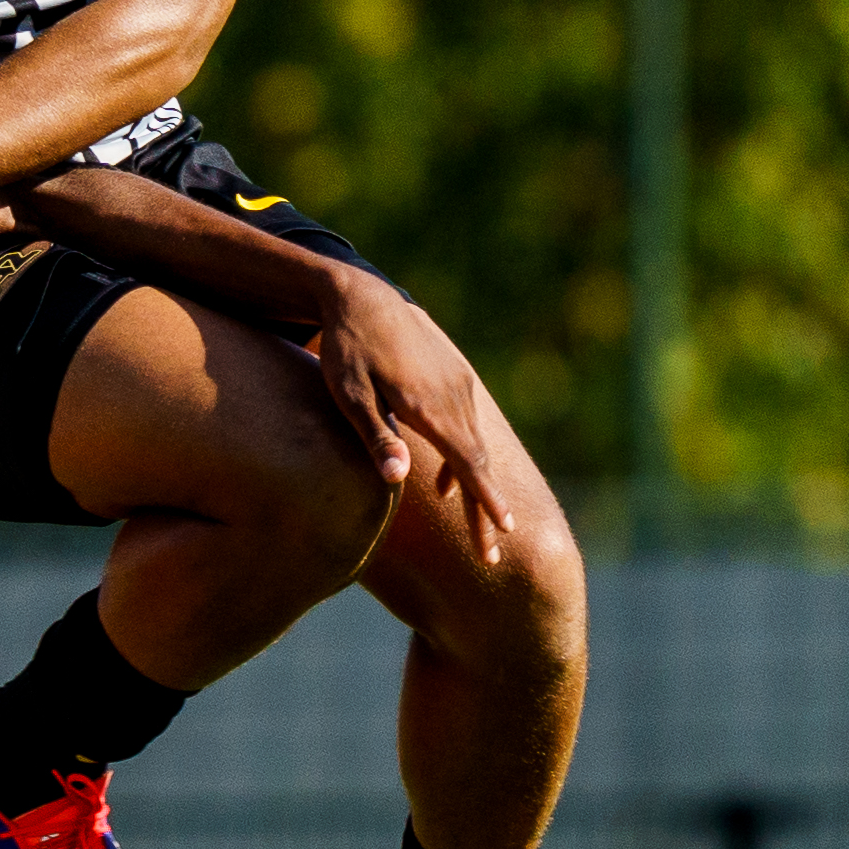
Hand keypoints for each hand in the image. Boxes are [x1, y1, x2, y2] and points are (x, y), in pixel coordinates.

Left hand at [298, 271, 518, 571]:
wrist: (361, 295)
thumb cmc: (345, 349)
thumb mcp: (349, 395)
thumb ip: (374, 436)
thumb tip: (397, 480)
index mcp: (430, 409)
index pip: (468, 467)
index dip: (485, 504)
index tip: (502, 535)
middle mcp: (453, 399)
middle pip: (477, 465)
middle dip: (486, 511)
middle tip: (491, 553)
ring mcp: (458, 386)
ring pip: (474, 446)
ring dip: (474, 486)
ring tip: (475, 525)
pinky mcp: (454, 376)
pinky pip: (466, 426)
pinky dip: (462, 456)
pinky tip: (444, 479)